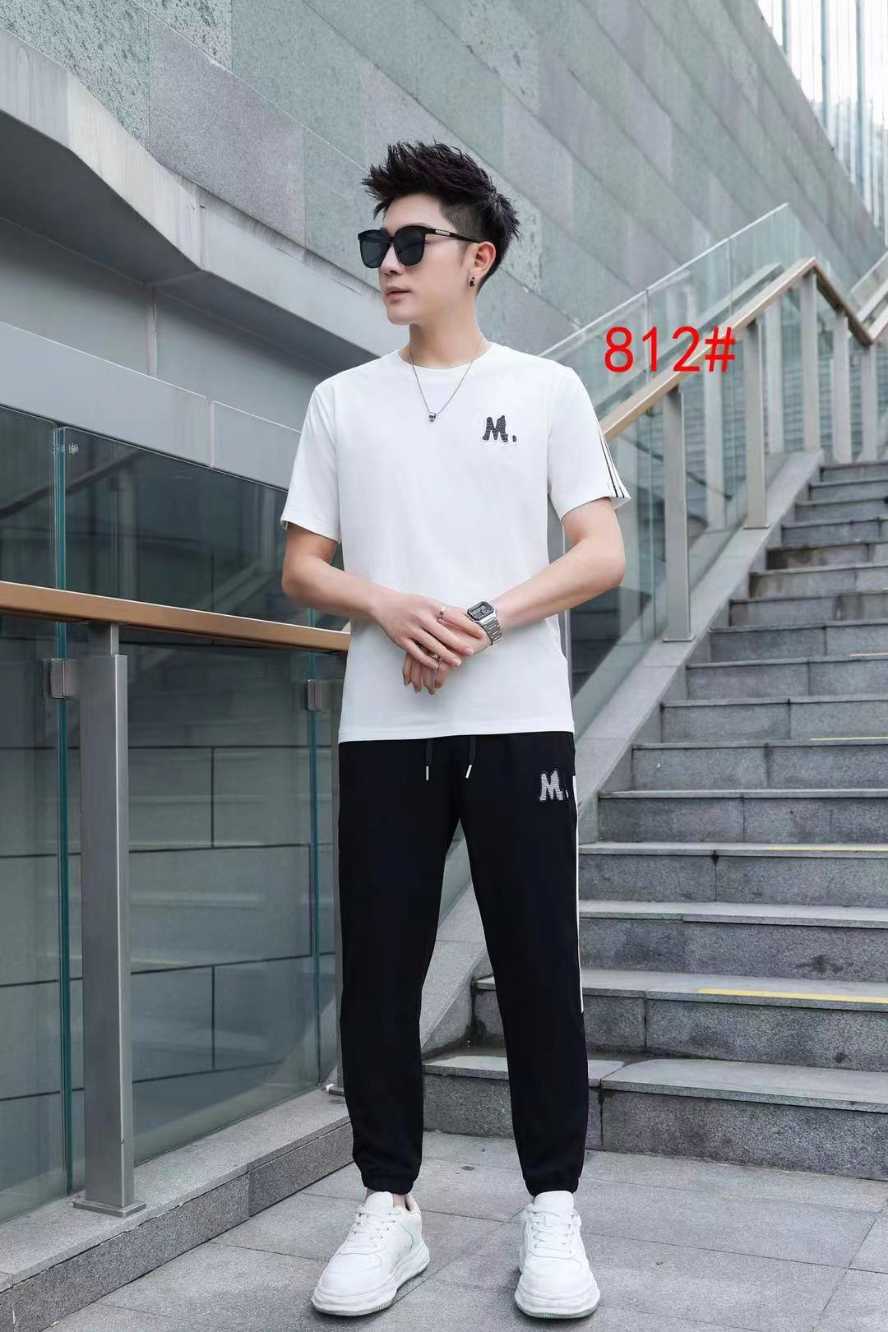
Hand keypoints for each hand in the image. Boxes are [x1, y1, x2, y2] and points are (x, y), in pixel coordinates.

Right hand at [373, 591, 489, 682]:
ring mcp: (410, 629)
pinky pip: (416, 653)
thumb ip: (446, 609)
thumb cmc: (410, 603)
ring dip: (445, 655)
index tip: (480, 633)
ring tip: (458, 662)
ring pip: (430, 645)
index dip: (467, 625)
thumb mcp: (428, 602)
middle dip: (458, 644)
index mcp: (430, 606)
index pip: (453, 616)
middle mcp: (420, 617)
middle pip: (443, 633)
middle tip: (471, 651)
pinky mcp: (401, 639)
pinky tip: (437, 666)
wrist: (384, 604)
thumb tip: (467, 614)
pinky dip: (427, 660)